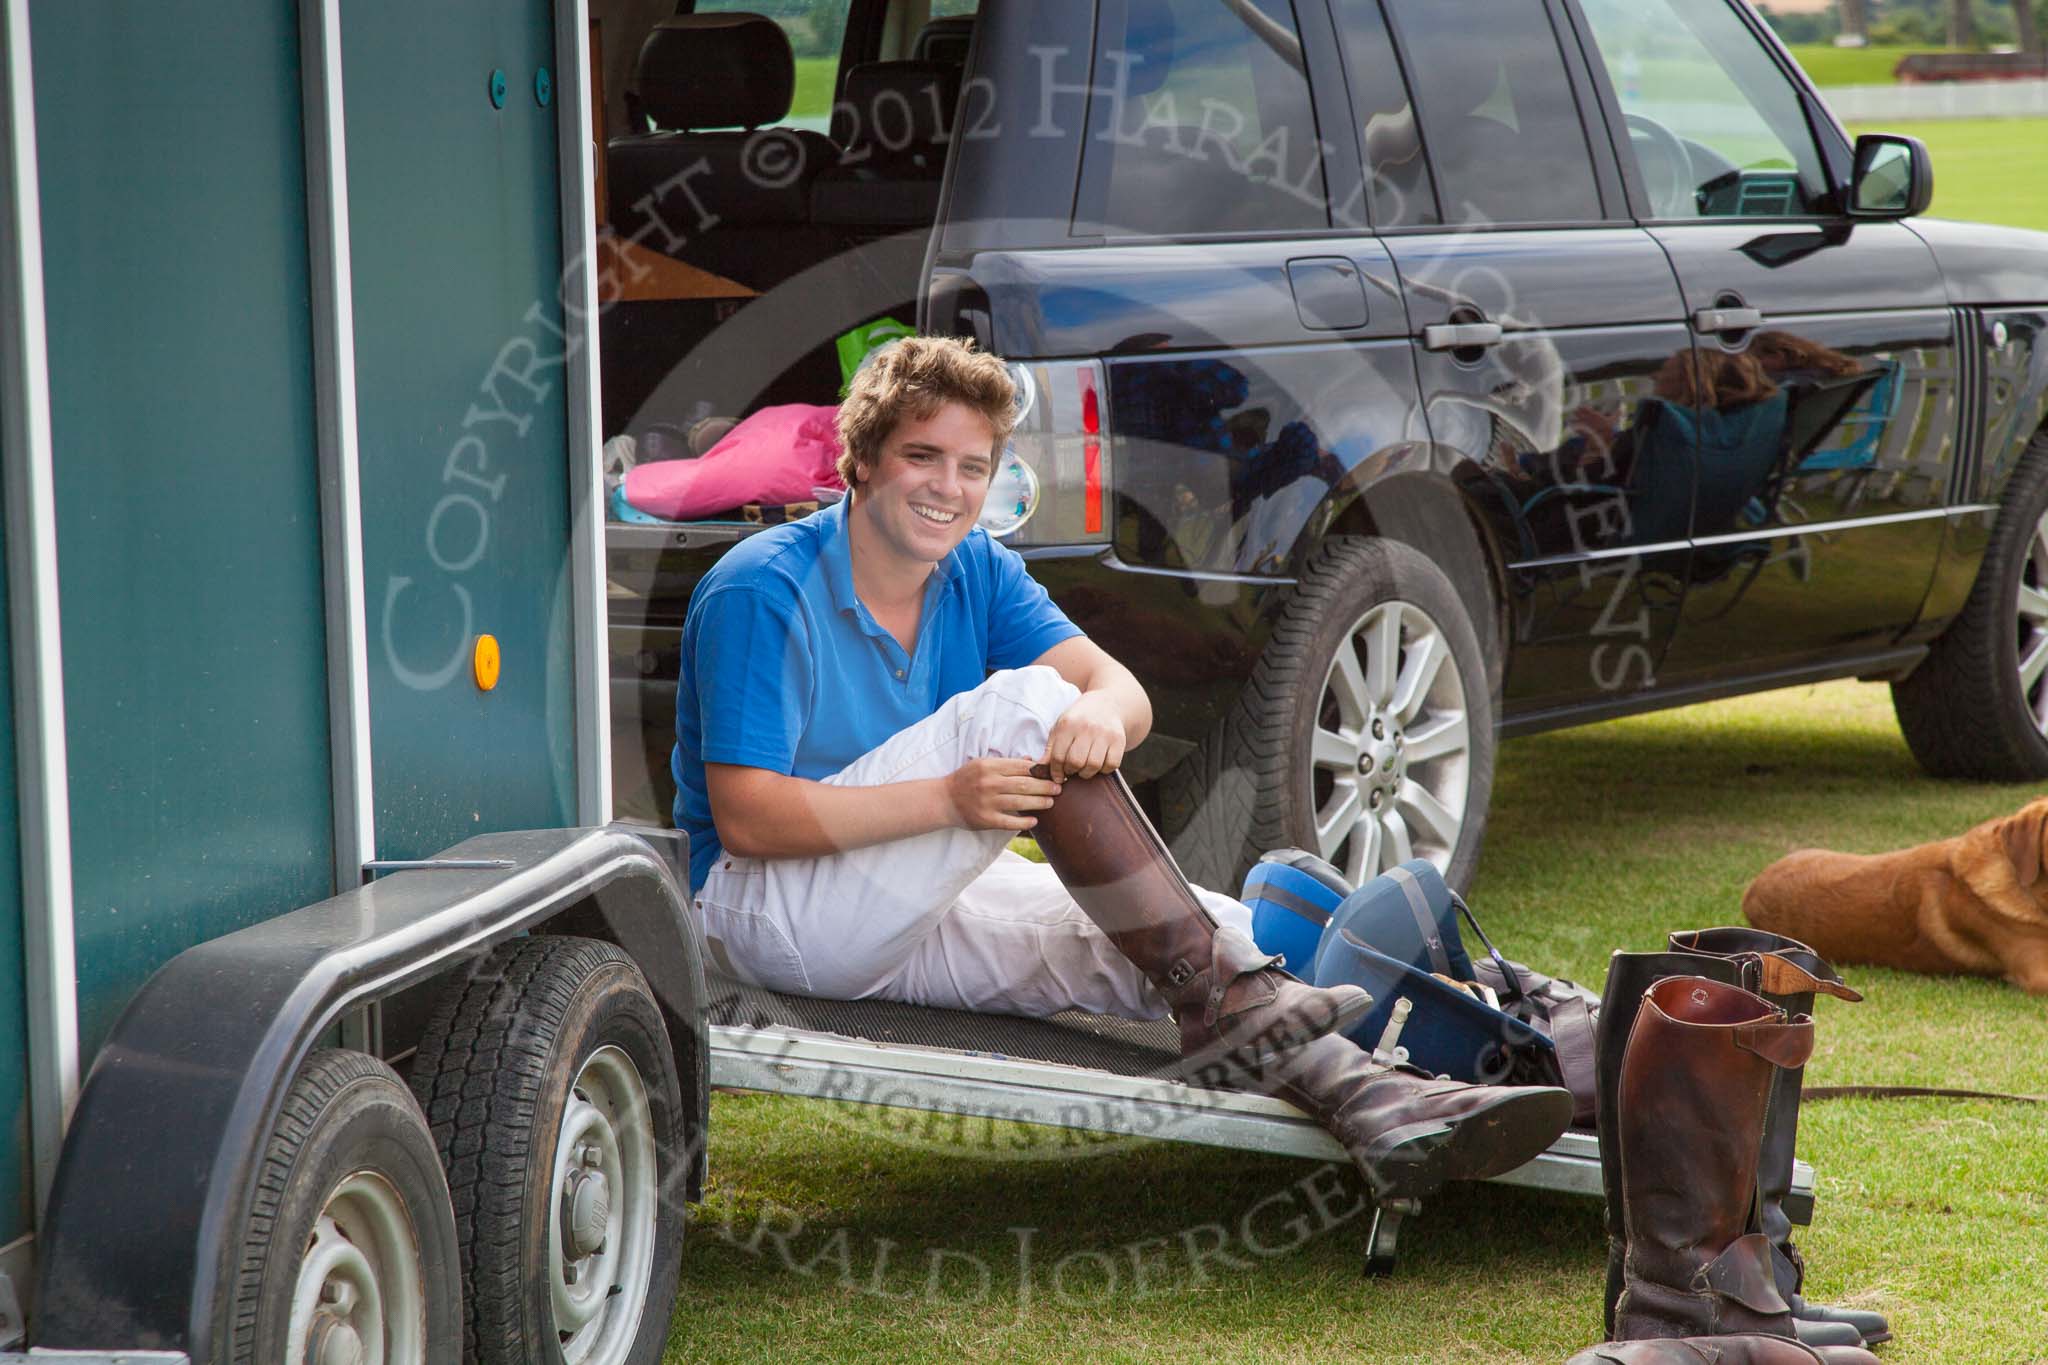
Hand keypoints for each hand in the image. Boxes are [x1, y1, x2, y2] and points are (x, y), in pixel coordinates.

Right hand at [944, 757, 1062, 830]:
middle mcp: (989, 783)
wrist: (944, 800)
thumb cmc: (966, 779)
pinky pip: (1009, 822)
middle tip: (1058, 789)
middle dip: (1045, 787)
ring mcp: (987, 802)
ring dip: (1039, 803)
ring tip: (1051, 802)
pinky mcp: (985, 819)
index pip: (1021, 767)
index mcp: (989, 766)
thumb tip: (1031, 761)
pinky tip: (1034, 821)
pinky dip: (1024, 822)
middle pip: (1024, 784)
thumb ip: (1006, 763)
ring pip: (1020, 802)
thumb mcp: (982, 764)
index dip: (1040, 771)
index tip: (1052, 774)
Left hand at [1043, 691, 1128, 780]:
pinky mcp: (1119, 739)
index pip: (1058, 756)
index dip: (1056, 771)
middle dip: (1071, 771)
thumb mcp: (1061, 727)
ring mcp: (1104, 733)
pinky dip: (1104, 769)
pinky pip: (1111, 764)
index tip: (1058, 776)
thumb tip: (1039, 770)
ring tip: (1084, 768)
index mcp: (1068, 724)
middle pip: (1076, 762)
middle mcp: (1087, 728)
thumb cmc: (1079, 719)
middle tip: (1072, 770)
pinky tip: (1099, 763)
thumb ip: (1051, 748)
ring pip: (1093, 765)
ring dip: (1087, 772)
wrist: (1107, 703)